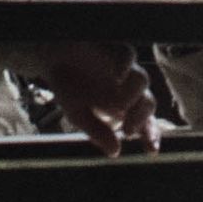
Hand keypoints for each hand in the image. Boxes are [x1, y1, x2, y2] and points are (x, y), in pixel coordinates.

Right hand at [37, 42, 159, 155]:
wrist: (51, 58)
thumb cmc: (68, 87)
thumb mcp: (78, 114)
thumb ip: (96, 131)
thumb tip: (114, 152)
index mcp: (124, 106)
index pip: (145, 123)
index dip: (150, 135)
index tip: (151, 150)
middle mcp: (129, 88)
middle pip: (148, 102)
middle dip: (141, 118)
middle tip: (129, 131)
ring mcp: (125, 68)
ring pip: (141, 80)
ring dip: (133, 95)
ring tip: (120, 107)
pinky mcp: (115, 50)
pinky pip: (126, 55)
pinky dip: (125, 65)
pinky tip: (119, 75)